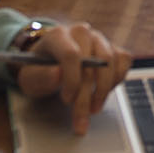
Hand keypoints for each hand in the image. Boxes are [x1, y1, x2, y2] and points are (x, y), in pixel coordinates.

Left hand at [15, 22, 131, 134]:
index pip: (72, 54)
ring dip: (103, 91)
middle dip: (88, 95)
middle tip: (81, 119)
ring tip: (93, 109)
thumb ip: (41, 76)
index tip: (66, 100)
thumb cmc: (39, 70)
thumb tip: (58, 74)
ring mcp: (98, 38)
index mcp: (57, 36)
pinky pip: (124, 60)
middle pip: (94, 62)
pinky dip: (117, 80)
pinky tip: (102, 93)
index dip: (72, 80)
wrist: (48, 64)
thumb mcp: (29, 77)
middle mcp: (81, 32)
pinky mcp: (111, 47)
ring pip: (111, 62)